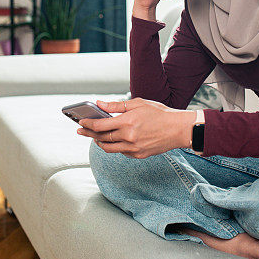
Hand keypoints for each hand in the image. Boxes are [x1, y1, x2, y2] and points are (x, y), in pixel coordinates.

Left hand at [78, 98, 195, 158]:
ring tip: (94, 137)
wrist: (178, 129)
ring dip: (99, 142)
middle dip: (89, 133)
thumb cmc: (160, 113)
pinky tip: (113, 140)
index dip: (88, 124)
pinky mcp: (138, 155)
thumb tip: (99, 104)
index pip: (100, 125)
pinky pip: (121, 152)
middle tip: (80, 131)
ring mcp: (133, 148)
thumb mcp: (138, 104)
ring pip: (109, 148)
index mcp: (127, 122)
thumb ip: (117, 106)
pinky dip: (114, 146)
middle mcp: (128, 137)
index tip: (80, 122)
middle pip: (101, 137)